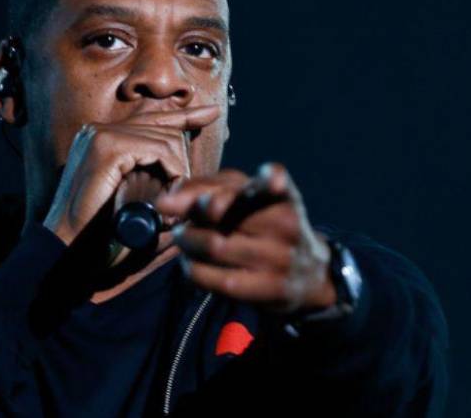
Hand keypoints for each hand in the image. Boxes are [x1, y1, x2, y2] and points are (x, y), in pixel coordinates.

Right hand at [43, 104, 221, 246]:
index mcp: (101, 138)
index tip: (212, 113)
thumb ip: (151, 175)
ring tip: (169, 204)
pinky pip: (158, 151)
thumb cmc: (101, 232)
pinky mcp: (107, 147)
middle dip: (180, 162)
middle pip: (164, 129)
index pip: (152, 118)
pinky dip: (170, 174)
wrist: (70, 250)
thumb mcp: (131, 197)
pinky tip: (166, 197)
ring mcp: (101, 135)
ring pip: (166, 140)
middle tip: (179, 194)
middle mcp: (98, 130)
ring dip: (177, 174)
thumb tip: (183, 161)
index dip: (185, 116)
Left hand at [155, 162, 336, 314]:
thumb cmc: (262, 223)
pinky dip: (193, 270)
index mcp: (281, 193)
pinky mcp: (272, 289)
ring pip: (214, 245)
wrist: (307, 274)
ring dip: (186, 243)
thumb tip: (163, 203)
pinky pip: (218, 279)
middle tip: (183, 224)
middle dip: (190, 216)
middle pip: (220, 212)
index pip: (274, 180)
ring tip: (185, 241)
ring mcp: (281, 257)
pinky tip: (192, 264)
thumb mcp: (240, 195)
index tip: (247, 190)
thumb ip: (200, 189)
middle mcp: (286, 222)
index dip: (266, 181)